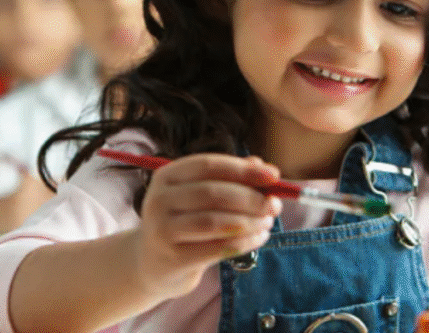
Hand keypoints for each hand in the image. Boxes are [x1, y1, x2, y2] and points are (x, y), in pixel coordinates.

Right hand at [130, 153, 282, 299]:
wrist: (153, 263)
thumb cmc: (184, 222)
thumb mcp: (200, 196)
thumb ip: (230, 179)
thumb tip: (265, 167)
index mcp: (166, 176)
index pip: (208, 165)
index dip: (243, 169)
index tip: (274, 176)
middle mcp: (159, 199)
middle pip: (212, 193)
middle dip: (250, 198)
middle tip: (275, 204)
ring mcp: (163, 229)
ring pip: (215, 222)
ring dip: (249, 222)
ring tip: (268, 222)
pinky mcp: (174, 258)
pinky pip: (217, 248)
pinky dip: (244, 242)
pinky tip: (258, 238)